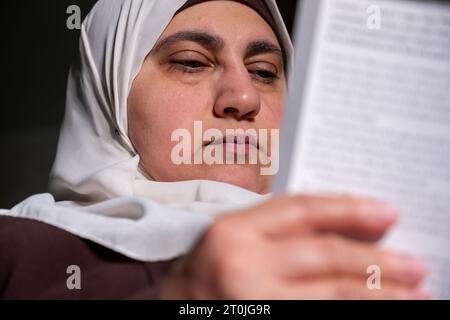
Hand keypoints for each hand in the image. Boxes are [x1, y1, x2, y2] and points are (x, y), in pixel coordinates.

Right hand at [159, 194, 427, 298]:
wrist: (165, 315)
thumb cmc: (199, 283)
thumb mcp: (228, 246)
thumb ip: (273, 234)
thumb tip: (340, 231)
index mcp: (232, 229)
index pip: (300, 208)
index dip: (348, 208)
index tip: (385, 213)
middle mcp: (241, 261)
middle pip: (323, 252)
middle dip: (374, 258)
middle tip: (413, 263)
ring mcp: (253, 299)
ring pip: (330, 292)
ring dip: (377, 293)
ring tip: (413, 294)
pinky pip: (319, 317)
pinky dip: (349, 314)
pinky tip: (373, 313)